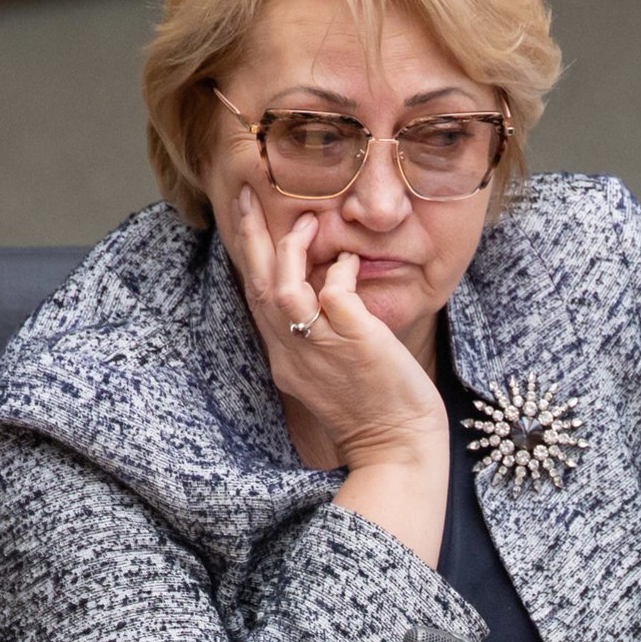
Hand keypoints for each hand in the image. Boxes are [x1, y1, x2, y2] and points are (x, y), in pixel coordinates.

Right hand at [233, 185, 446, 471]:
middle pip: (256, 284)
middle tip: (244, 193)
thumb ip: (320, 334)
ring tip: (306, 220)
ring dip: (290, 248)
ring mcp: (320, 347)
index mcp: (285, 359)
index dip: (249, 258)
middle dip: (248, 235)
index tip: (246, 222)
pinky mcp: (353, 342)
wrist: (397, 448)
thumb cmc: (373, 410)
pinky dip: (339, 270)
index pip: (255, 298)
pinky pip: (334, 293)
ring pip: (283, 287)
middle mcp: (293, 352)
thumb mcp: (331, 371)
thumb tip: (327, 288)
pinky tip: (351, 261)